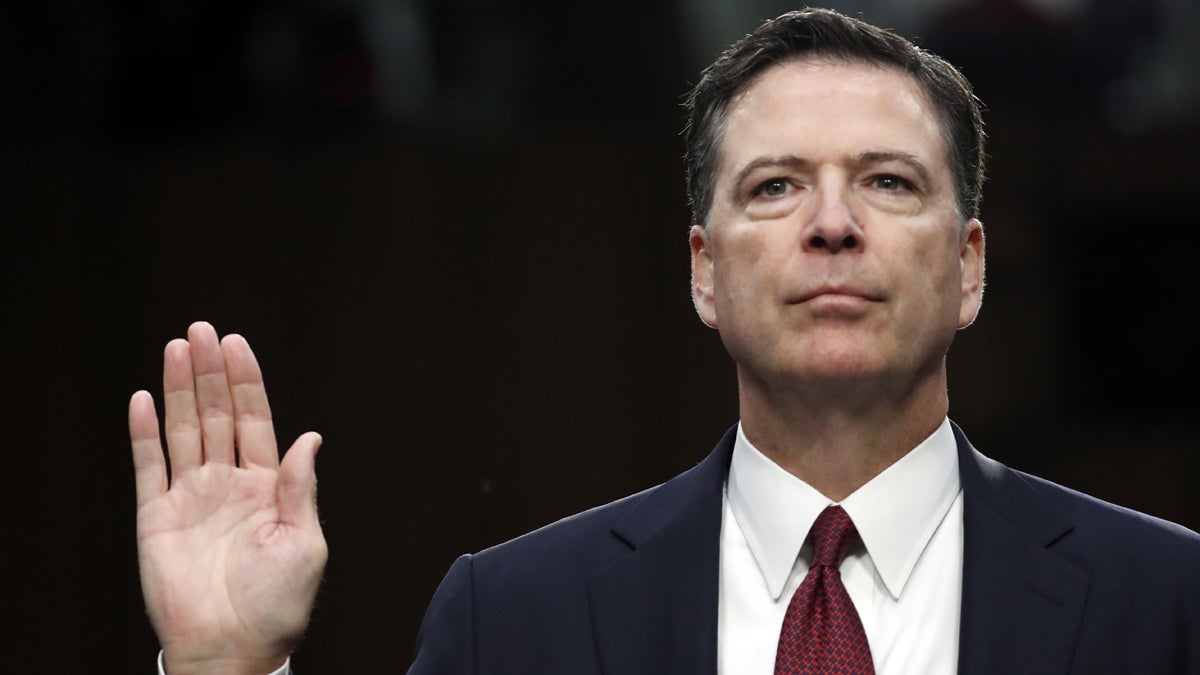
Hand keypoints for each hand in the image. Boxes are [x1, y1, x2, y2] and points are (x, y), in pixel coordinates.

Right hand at [129, 322, 326, 673]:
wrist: (232, 649)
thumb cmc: (277, 605)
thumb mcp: (306, 543)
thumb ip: (301, 487)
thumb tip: (312, 437)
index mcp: (266, 488)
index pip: (255, 421)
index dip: (246, 382)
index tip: (237, 344)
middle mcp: (228, 485)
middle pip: (217, 415)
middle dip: (211, 372)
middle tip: (202, 330)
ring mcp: (191, 498)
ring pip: (184, 430)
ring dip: (180, 388)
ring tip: (177, 348)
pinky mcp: (157, 517)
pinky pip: (148, 467)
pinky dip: (145, 433)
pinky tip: (145, 399)